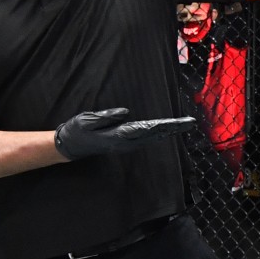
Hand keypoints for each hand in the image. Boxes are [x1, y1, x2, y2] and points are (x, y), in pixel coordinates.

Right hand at [54, 108, 194, 160]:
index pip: (145, 130)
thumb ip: (106, 117)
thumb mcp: (87, 120)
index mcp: (117, 136)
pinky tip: (165, 129)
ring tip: (184, 125)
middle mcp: (125, 143)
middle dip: (172, 129)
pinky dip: (157, 132)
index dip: (162, 126)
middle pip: (153, 135)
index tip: (177, 123)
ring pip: (151, 137)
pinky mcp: (123, 142)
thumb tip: (126, 112)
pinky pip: (145, 137)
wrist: (69, 146)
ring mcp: (125, 144)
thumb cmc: (77, 131)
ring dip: (167, 131)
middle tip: (190, 123)